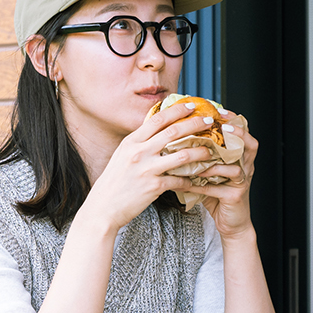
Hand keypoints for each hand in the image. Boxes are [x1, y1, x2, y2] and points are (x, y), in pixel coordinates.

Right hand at [79, 100, 220, 233]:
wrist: (103, 208)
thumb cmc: (113, 182)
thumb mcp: (122, 156)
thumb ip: (139, 143)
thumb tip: (157, 131)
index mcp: (131, 141)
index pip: (157, 119)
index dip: (177, 110)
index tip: (191, 105)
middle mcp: (139, 152)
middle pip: (173, 132)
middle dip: (194, 124)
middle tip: (208, 121)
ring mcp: (147, 169)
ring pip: (182, 155)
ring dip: (200, 151)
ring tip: (210, 150)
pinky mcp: (154, 186)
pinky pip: (179, 180)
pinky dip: (190, 179)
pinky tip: (196, 179)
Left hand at [197, 111, 258, 237]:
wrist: (230, 223)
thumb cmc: (217, 193)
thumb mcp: (209, 171)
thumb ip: (199, 155)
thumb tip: (173, 137)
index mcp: (240, 157)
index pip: (243, 133)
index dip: (235, 121)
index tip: (220, 110)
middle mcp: (245, 167)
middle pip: (250, 145)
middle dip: (237, 133)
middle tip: (223, 126)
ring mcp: (243, 181)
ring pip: (237, 165)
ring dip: (219, 159)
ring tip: (204, 153)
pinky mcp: (236, 196)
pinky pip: (220, 187)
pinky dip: (205, 182)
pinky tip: (190, 180)